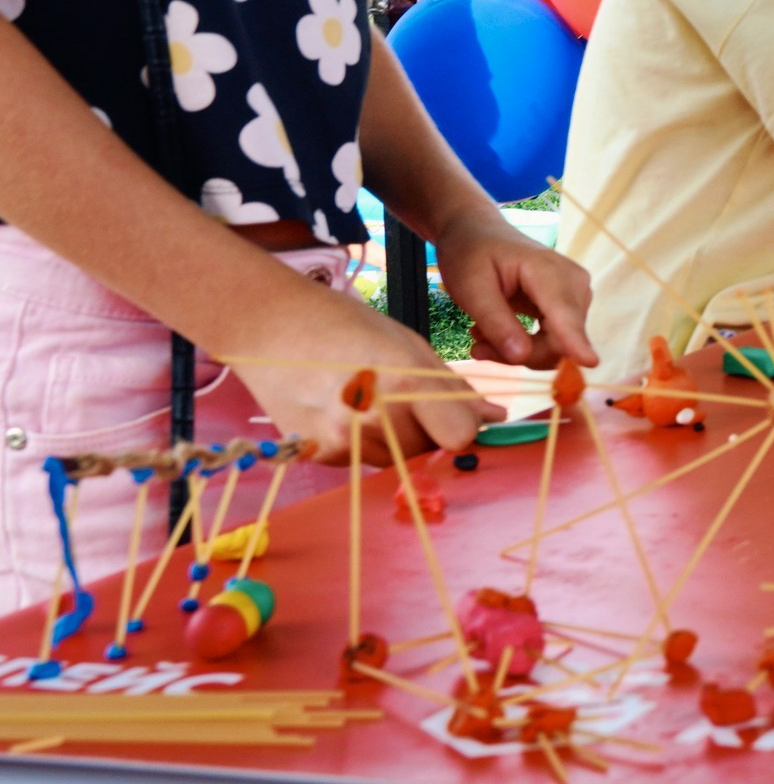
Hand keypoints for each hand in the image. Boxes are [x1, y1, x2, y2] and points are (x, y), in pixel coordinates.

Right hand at [227, 281, 498, 463]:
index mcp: (404, 380)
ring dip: (394, 438)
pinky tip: (344, 408)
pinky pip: (360, 459)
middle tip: (403, 397)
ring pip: (394, 458)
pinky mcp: (316, 453)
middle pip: (427, 449)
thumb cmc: (344, 324)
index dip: (462, 427)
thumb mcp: (408, 344)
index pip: (459, 436)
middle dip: (427, 430)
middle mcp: (373, 416)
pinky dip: (362, 440)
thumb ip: (452, 387)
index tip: (455, 415)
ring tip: (369, 397)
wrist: (268, 325)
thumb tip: (495, 417)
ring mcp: (340, 439)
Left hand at [431, 205, 599, 368]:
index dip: (576, 341)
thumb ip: (496, 323)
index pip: (565, 314)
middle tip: (477, 348)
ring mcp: (576, 297)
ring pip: (557, 347)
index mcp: (547, 271)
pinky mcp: (570, 308)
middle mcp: (574, 284)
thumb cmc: (471, 254)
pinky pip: (555, 342)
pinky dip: (525, 346)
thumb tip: (521, 357)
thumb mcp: (470, 288)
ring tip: (482, 338)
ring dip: (519, 352)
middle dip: (520, 354)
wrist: (479, 234)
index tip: (590, 362)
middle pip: (560, 341)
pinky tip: (497, 333)